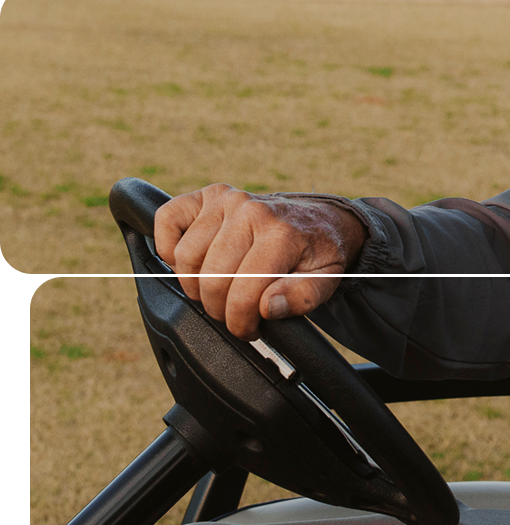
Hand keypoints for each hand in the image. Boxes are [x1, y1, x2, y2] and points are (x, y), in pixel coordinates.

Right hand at [154, 183, 365, 339]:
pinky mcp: (207, 195)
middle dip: (219, 308)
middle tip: (234, 312)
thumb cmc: (318, 252)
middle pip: (210, 279)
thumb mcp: (326, 280)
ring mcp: (226, 200)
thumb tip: (268, 306)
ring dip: (195, 284)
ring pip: (186, 257)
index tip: (249, 329)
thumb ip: (302, 297)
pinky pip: (167, 220)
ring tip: (219, 289)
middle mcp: (250, 211)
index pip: (243, 293)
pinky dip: (168, 246)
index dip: (240, 322)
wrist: (320, 219)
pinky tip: (193, 263)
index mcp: (281, 234)